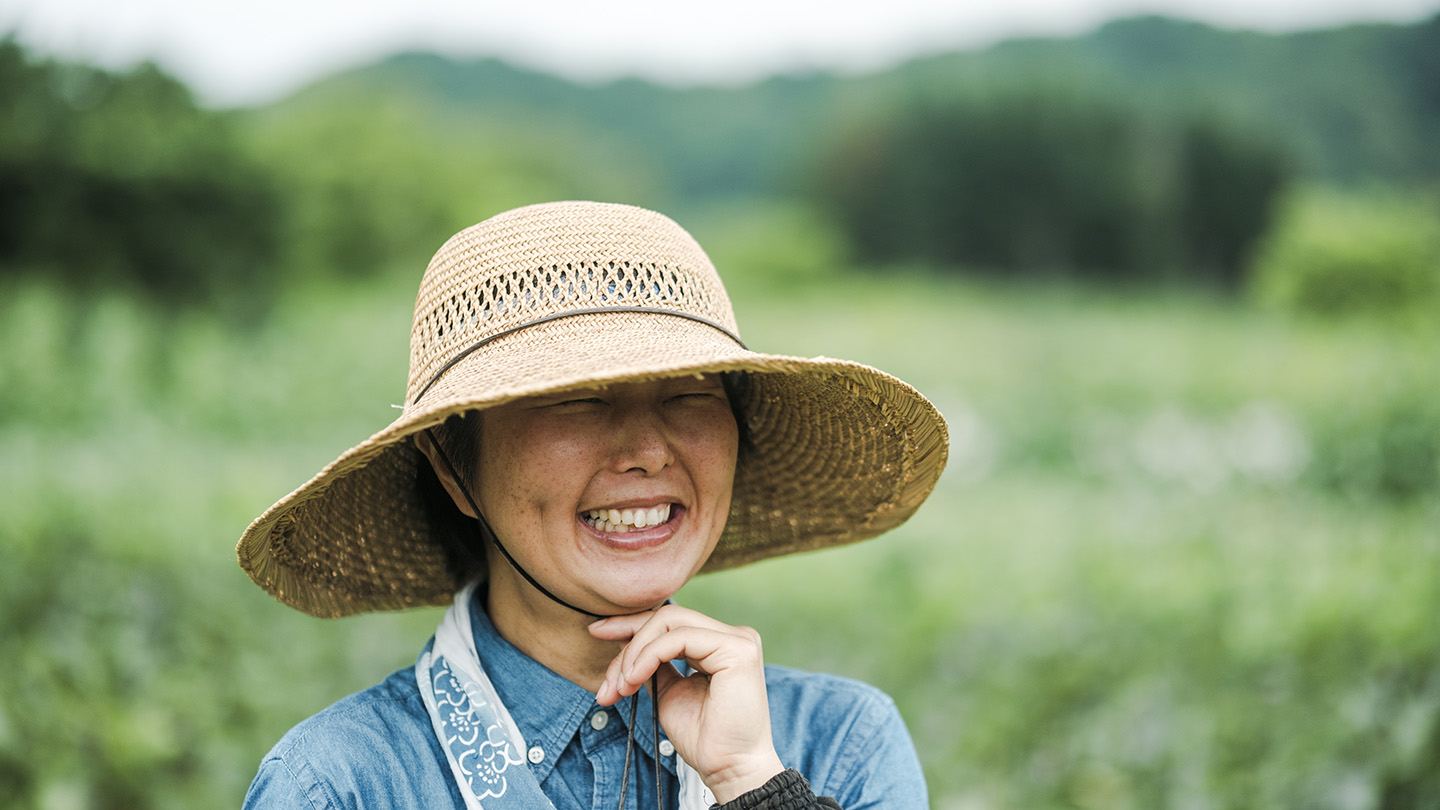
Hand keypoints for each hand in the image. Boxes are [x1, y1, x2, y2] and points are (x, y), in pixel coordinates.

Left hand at [589, 605, 785, 803]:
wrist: (728, 769)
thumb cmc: (703, 738)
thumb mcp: (668, 690)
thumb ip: (652, 662)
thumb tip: (623, 638)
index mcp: (719, 643)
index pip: (670, 621)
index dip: (631, 624)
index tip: (597, 632)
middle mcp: (733, 635)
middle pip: (667, 616)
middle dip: (628, 640)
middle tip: (607, 680)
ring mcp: (738, 639)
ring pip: (670, 621)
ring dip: (635, 653)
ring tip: (620, 687)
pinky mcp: (737, 649)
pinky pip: (678, 638)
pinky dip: (649, 655)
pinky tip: (634, 679)